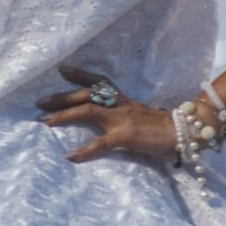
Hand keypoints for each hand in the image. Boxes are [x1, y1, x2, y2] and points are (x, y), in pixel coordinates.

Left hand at [38, 65, 180, 164]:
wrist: (185, 134)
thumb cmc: (162, 127)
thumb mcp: (138, 115)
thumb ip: (121, 114)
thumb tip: (101, 118)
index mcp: (123, 99)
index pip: (99, 81)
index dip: (80, 74)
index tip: (61, 69)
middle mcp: (120, 105)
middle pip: (87, 94)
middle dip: (62, 97)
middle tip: (40, 102)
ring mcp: (122, 118)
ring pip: (88, 111)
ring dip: (65, 115)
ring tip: (46, 122)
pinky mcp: (126, 135)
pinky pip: (101, 143)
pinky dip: (85, 150)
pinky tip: (71, 156)